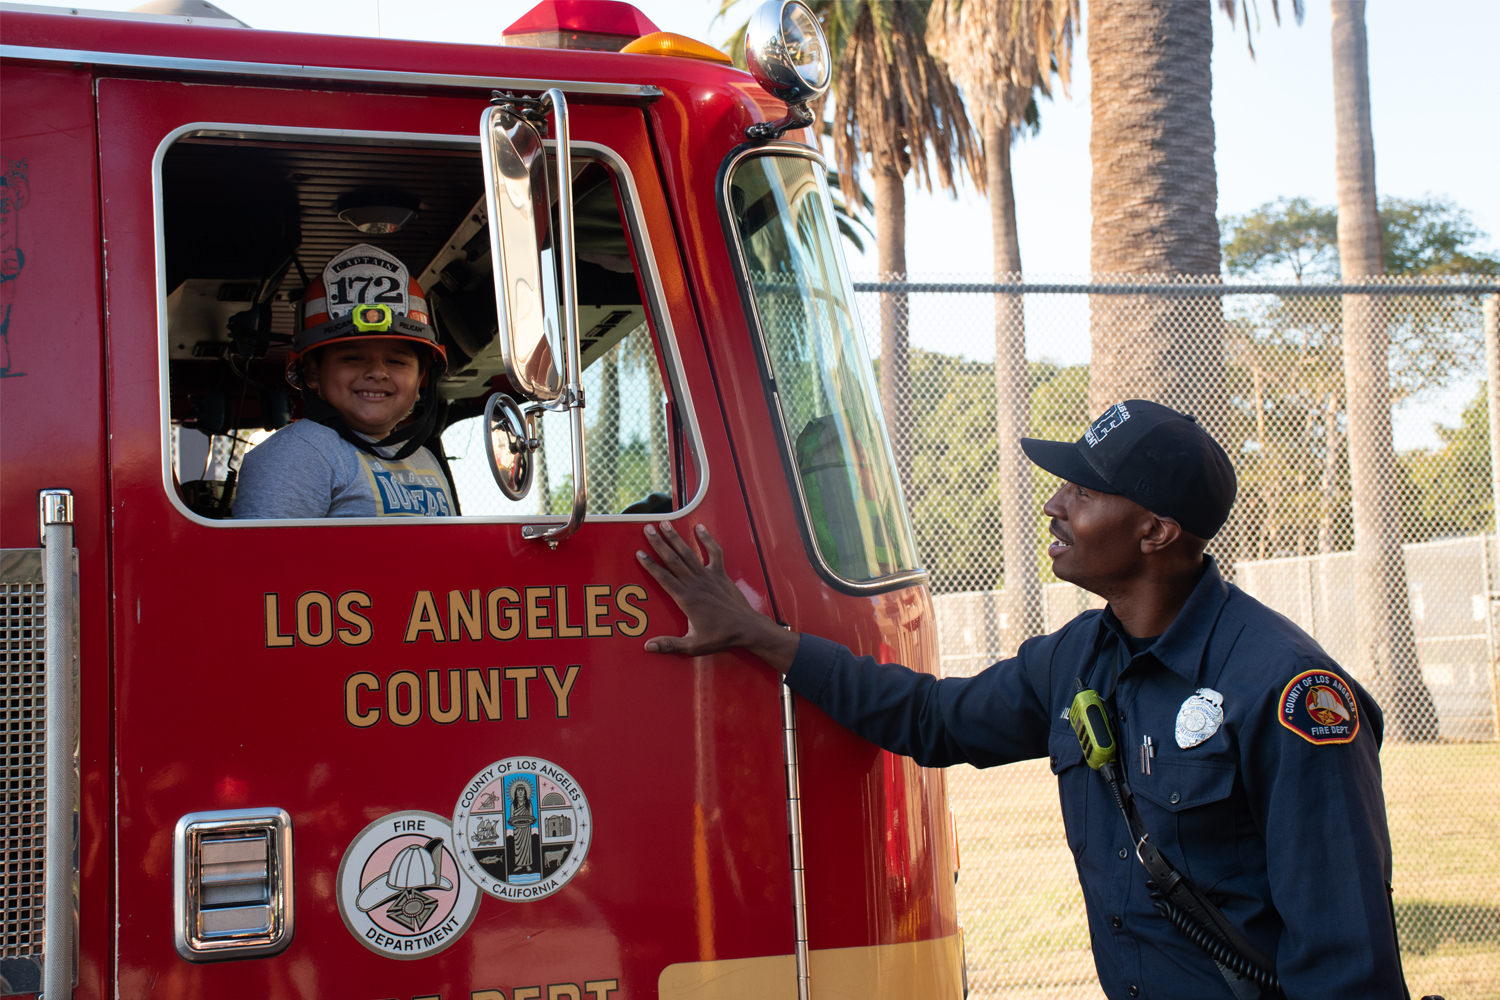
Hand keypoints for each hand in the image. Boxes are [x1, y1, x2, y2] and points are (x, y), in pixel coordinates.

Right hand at [636, 521, 799, 671]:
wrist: (746, 628)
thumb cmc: (720, 636)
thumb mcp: (693, 645)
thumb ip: (670, 644)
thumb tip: (648, 647)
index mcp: (686, 599)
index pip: (664, 578)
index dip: (650, 565)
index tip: (639, 554)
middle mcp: (696, 584)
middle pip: (673, 560)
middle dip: (659, 543)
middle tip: (648, 529)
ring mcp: (709, 577)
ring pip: (689, 554)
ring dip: (676, 538)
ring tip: (665, 524)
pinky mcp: (721, 575)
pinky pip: (715, 553)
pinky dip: (707, 540)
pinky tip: (700, 528)